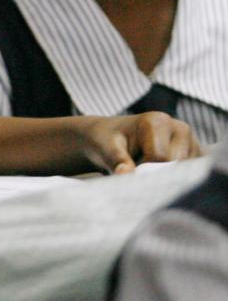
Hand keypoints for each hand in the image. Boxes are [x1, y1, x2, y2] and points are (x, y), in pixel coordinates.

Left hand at [79, 112, 200, 173]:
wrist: (109, 136)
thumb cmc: (106, 140)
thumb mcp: (105, 148)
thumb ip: (117, 160)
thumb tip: (125, 174)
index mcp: (158, 121)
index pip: (161, 157)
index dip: (143, 170)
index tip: (128, 170)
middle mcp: (179, 128)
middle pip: (177, 165)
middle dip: (157, 175)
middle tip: (136, 171)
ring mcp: (191, 142)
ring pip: (186, 172)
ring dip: (166, 178)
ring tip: (146, 168)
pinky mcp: (195, 155)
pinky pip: (191, 175)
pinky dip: (175, 179)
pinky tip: (159, 173)